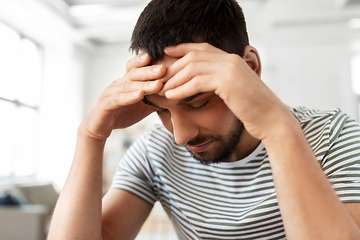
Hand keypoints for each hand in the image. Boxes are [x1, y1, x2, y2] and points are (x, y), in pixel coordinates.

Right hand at [80, 53, 165, 140]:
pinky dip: (129, 97)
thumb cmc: (122, 114)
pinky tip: (139, 95)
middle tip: (164, 69)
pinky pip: (118, 99)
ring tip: (157, 85)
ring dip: (143, 85)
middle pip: (134, 73)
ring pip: (128, 86)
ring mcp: (110, 93)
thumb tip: (176, 96)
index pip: (136, 67)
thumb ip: (156, 99)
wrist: (99, 127)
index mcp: (127, 82)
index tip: (161, 57)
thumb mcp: (143, 106)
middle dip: (149, 70)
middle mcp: (118, 84)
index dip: (145, 61)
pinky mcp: (105, 104)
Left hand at [159, 43, 294, 139]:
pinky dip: (181, 88)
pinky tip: (171, 95)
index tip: (166, 53)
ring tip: (162, 89)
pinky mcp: (228, 82)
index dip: (182, 48)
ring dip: (174, 79)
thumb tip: (204, 84)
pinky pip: (197, 82)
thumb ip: (220, 82)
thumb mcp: (235, 90)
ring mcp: (230, 69)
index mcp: (232, 59)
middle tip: (160, 77)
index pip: (202, 48)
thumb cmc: (252, 109)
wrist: (271, 119)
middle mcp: (230, 60)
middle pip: (193, 56)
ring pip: (193, 68)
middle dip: (173, 66)